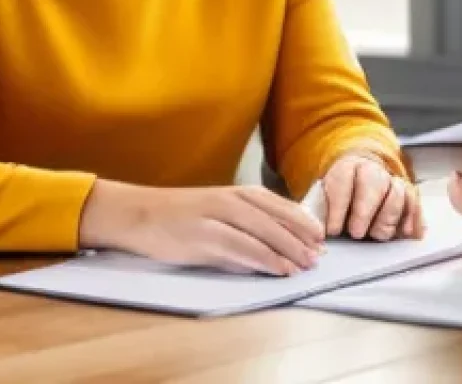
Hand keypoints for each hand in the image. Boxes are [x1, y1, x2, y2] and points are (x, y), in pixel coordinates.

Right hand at [79, 180, 325, 275]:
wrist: (139, 213)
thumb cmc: (181, 215)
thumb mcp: (219, 211)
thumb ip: (247, 225)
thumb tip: (276, 247)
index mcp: (239, 192)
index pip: (280, 205)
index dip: (303, 221)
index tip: (322, 237)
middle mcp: (232, 200)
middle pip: (276, 219)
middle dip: (301, 238)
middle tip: (319, 256)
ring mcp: (217, 217)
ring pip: (262, 232)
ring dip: (286, 250)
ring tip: (303, 266)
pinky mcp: (203, 237)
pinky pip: (240, 248)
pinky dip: (262, 258)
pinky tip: (276, 268)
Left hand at [321, 151, 424, 240]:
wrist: (358, 179)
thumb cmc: (338, 195)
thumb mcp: (322, 197)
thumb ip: (319, 211)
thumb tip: (317, 233)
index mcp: (348, 168)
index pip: (344, 181)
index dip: (339, 207)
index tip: (333, 230)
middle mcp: (373, 171)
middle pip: (374, 184)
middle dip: (365, 211)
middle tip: (357, 233)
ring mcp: (392, 181)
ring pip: (397, 193)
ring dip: (388, 217)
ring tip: (378, 235)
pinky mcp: (407, 194)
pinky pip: (414, 202)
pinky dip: (414, 218)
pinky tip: (409, 233)